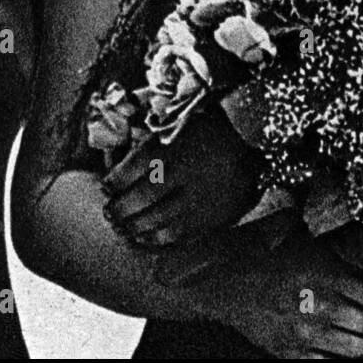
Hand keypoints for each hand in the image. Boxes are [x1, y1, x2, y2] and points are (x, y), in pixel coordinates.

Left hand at [102, 105, 260, 247]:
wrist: (255, 138)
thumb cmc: (208, 127)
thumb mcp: (176, 124)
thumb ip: (149, 146)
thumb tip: (118, 169)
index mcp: (172, 147)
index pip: (130, 170)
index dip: (113, 181)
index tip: (107, 186)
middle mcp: (184, 174)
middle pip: (142, 198)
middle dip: (120, 208)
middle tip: (109, 212)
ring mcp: (201, 198)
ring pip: (158, 220)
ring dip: (134, 227)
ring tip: (123, 227)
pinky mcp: (214, 216)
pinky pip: (179, 234)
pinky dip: (157, 238)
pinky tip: (146, 236)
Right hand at [188, 211, 362, 358]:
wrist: (223, 282)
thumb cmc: (262, 257)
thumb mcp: (300, 240)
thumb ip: (332, 246)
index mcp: (325, 274)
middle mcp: (320, 306)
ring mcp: (305, 333)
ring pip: (358, 349)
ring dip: (356, 339)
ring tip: (347, 330)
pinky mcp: (291, 352)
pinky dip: (332, 354)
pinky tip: (325, 341)